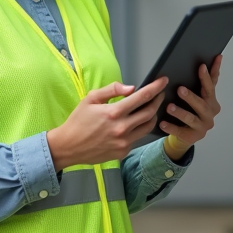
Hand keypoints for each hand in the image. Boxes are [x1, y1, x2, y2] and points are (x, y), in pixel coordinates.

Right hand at [47, 78, 167, 170]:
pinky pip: (137, 138)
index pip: (142, 97)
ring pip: (148, 126)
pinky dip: (138, 128)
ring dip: (152, 115)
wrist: (68, 147)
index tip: (163, 81)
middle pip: (150, 112)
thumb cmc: (78, 121)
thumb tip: (132, 88)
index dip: (156, 87)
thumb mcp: (91, 99)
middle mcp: (122, 128)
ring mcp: (124, 142)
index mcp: (114, 112)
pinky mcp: (123, 152)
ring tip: (149, 108)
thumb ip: (112, 90)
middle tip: (159, 94)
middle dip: (158, 100)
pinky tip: (134, 123)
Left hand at [161, 56, 222, 159]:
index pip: (211, 86)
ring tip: (169, 107)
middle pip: (202, 103)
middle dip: (191, 96)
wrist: (186, 134)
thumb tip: (210, 59)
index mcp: (212, 101)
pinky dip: (171, 127)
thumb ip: (203, 81)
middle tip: (180, 89)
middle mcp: (210, 113)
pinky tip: (163, 123)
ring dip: (180, 112)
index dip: (207, 76)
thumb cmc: (191, 110)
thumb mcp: (198, 95)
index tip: (202, 66)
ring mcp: (202, 126)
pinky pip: (181, 131)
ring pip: (191, 118)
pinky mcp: (192, 136)